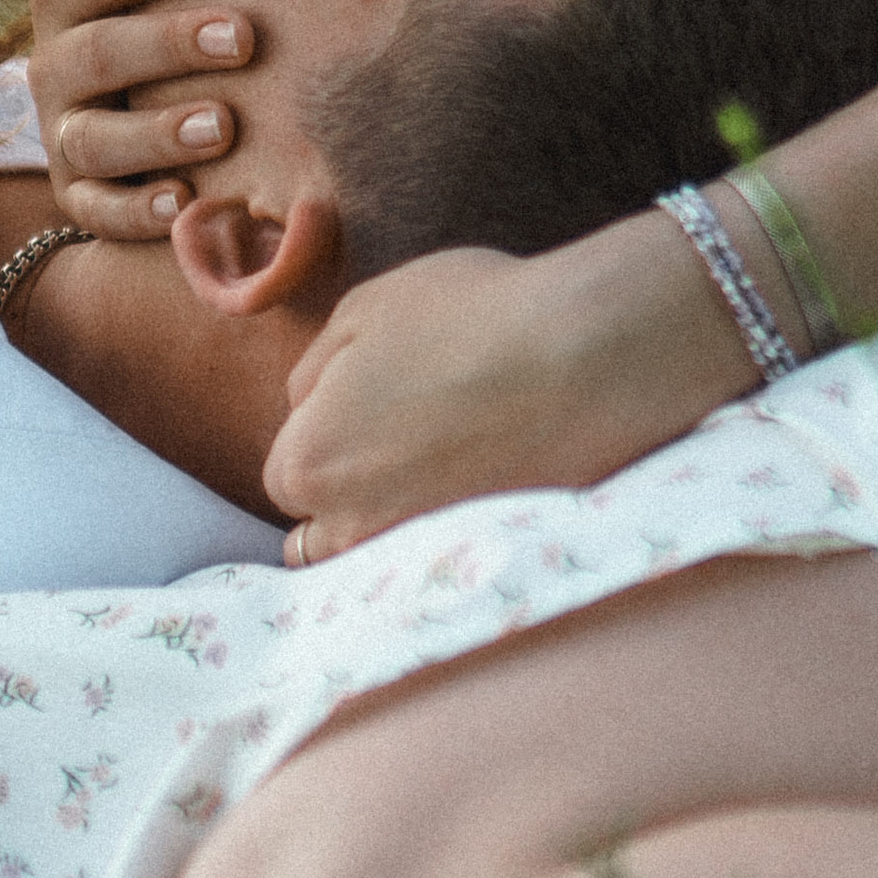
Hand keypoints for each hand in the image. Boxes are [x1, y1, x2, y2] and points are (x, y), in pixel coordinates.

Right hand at [25, 0, 259, 242]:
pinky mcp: (81, 197)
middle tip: (247, 36)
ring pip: (98, 138)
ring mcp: (65, 134)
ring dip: (159, 132)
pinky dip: (141, 212)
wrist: (122, 97)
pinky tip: (190, 205)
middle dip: (170, 43)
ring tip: (225, 125)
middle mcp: (53, 64)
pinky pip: (100, 211)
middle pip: (101, 53)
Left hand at [265, 215, 758, 562]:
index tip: (370, 404)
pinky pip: (437, 567)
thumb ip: (316, 370)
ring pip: (379, 557)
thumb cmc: (470, 316)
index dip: (328, 433)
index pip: (290, 468)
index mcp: (305, 464)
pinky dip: (446, 540)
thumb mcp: (363, 310)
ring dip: (394, 525)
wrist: (587, 356)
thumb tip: (311, 407)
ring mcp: (414, 557)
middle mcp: (349, 530)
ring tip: (445, 472)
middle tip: (411, 438)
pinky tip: (481, 493)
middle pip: (327, 527)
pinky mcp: (478, 567)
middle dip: (351, 492)